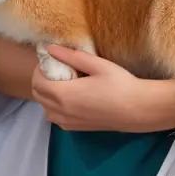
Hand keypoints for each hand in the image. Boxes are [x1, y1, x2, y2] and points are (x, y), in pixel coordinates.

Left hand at [30, 44, 173, 133]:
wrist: (137, 110)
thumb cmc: (120, 84)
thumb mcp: (97, 65)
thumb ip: (71, 56)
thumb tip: (51, 48)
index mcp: (64, 95)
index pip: (37, 82)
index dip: (40, 69)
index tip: (51, 60)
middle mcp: (62, 111)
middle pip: (38, 95)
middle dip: (41, 80)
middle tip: (57, 68)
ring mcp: (67, 122)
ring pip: (45, 108)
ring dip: (47, 94)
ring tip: (64, 82)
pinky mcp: (75, 128)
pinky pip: (55, 117)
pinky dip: (54, 106)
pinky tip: (71, 96)